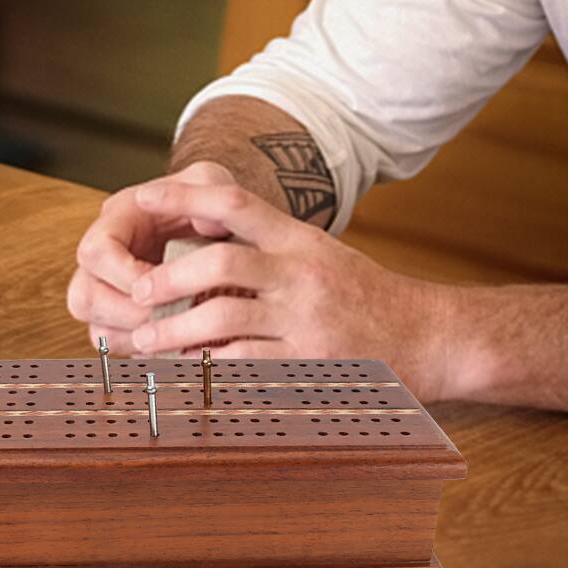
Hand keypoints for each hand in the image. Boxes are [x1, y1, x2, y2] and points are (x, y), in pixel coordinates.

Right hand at [66, 160, 239, 353]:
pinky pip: (119, 348)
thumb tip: (207, 226)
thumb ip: (209, 193)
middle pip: (83, 296)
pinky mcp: (125, 318)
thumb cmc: (211, 202)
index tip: (162, 283)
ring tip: (175, 333)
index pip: (96, 252)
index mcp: (117, 219)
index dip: (124, 274)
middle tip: (168, 318)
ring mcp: (110, 289)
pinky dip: (145, 353)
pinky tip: (177, 345)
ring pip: (96, 329)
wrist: (222, 226)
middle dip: (127, 314)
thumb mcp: (212, 185)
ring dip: (135, 338)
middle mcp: (105, 257)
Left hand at [120, 178, 454, 400]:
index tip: (143, 196)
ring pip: (223, 323)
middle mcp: (300, 274)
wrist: (430, 336)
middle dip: (168, 280)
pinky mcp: (309, 365)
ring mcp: (305, 321)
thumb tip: (198, 235)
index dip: (182, 195)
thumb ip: (265, 246)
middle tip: (137, 293)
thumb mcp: (318, 252)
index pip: (233, 202)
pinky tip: (186, 372)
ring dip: (176, 334)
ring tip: (147, 343)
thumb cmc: (364, 294)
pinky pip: (245, 367)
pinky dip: (209, 369)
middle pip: (219, 265)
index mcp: (298, 239)